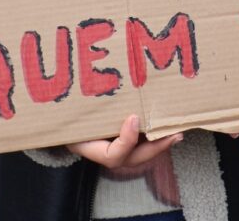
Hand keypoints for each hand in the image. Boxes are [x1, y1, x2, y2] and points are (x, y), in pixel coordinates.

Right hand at [66, 114, 181, 167]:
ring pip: (140, 152)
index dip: (127, 141)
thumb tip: (88, 80)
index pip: (113, 156)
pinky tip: (169, 124)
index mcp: (87, 146)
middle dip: (156, 147)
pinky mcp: (123, 138)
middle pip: (133, 158)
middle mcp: (102, 151)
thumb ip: (82, 103)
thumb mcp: (68, 108)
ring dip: (160, 142)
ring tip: (177, 130)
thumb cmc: (64, 109)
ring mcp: (114, 146)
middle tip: (174, 134)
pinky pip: (141, 141)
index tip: (133, 118)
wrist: (60, 116)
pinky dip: (155, 134)